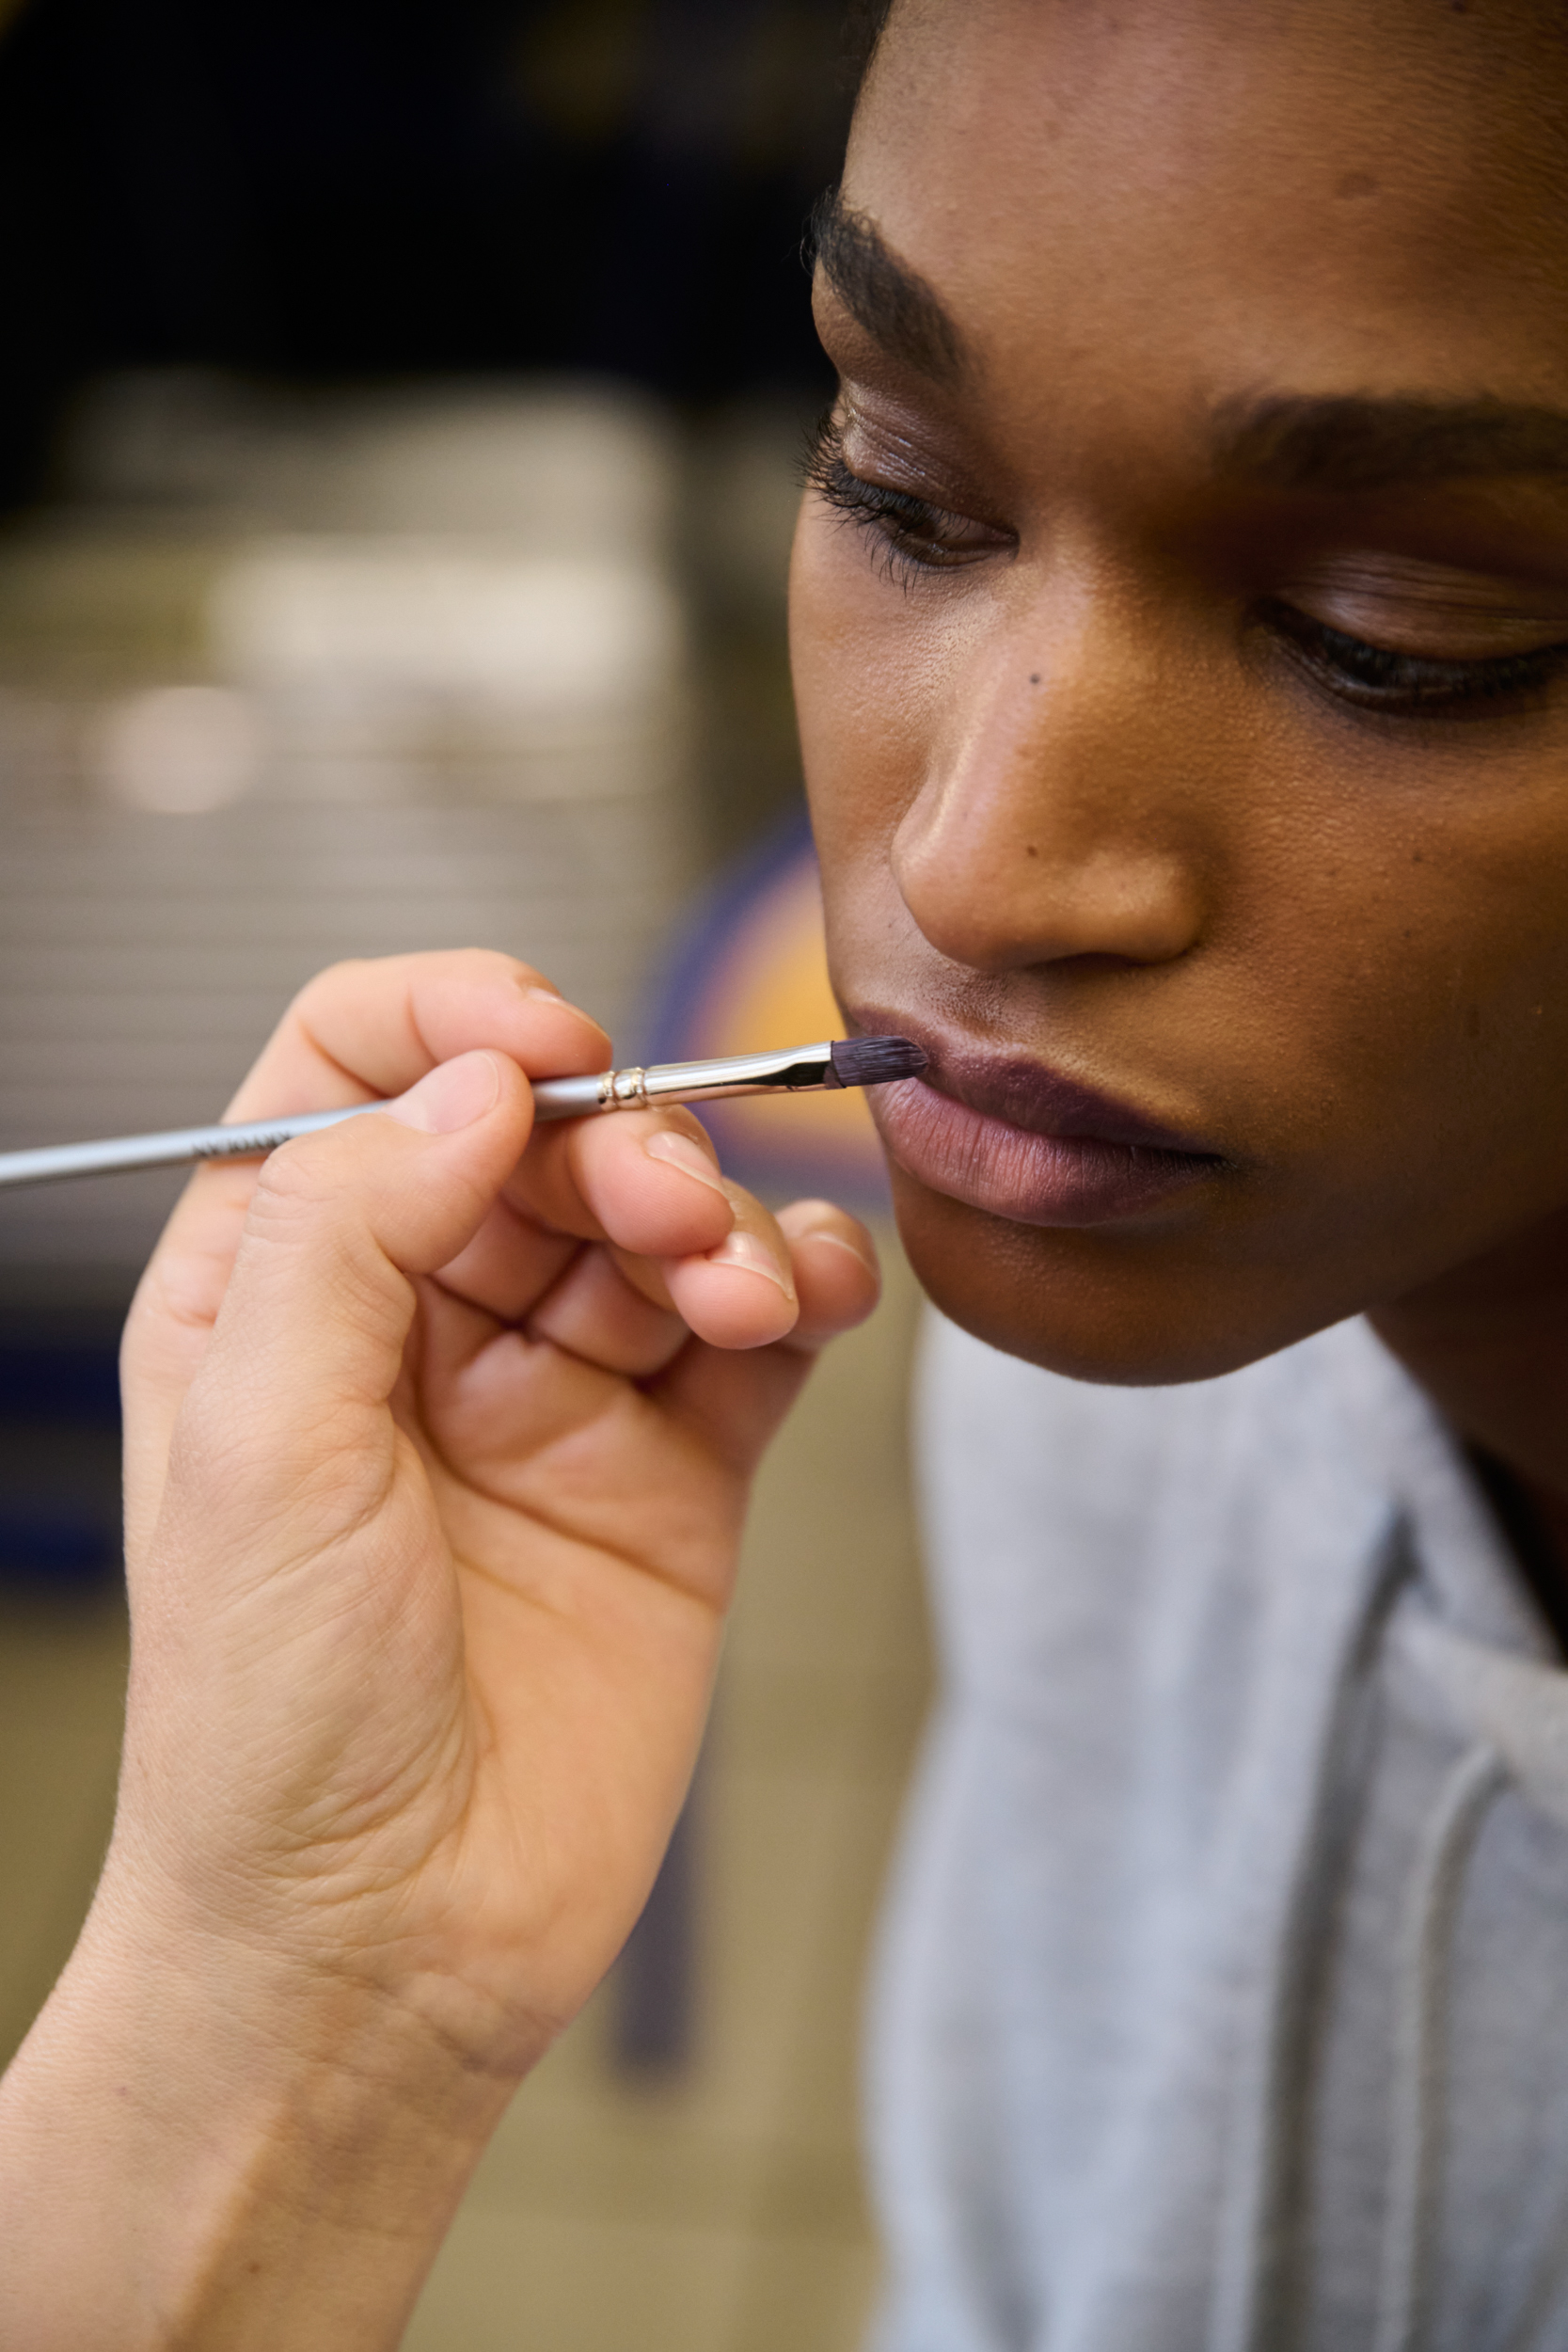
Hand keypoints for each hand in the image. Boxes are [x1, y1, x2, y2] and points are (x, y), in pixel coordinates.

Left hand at [0, 950, 878, 2348]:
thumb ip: (346, 1230)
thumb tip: (469, 1081)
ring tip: (732, 1296)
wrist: (385, 1952)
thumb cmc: (270, 1728)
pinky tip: (803, 1304)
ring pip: (661, 1218)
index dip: (456, 1020)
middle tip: (658, 1211)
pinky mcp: (675, 1473)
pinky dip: (800, 1287)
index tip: (542, 1043)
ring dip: (718, 1215)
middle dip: (617, 1137)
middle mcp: (419, 1320)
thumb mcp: (254, 1447)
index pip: (359, 1065)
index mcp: (276, 1287)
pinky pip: (755, 1331)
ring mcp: (555, 1393)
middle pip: (539, 1131)